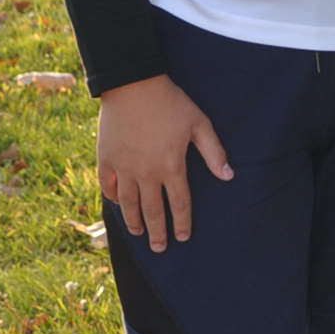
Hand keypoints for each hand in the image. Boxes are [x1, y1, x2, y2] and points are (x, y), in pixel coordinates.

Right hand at [97, 75, 232, 252]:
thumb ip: (214, 152)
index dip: (182, 223)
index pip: (179, 204)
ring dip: (134, 222)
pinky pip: (108, 185)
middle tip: (159, 249)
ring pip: (128, 204)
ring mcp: (124, 167)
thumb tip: (228, 176)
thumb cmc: (171, 103)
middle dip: (158, 232)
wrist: (133, 84)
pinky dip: (113, 198)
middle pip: (153, 211)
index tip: (183, 238)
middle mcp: (146, 173)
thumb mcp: (199, 124)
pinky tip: (118, 205)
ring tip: (139, 234)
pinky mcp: (106, 158)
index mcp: (172, 166)